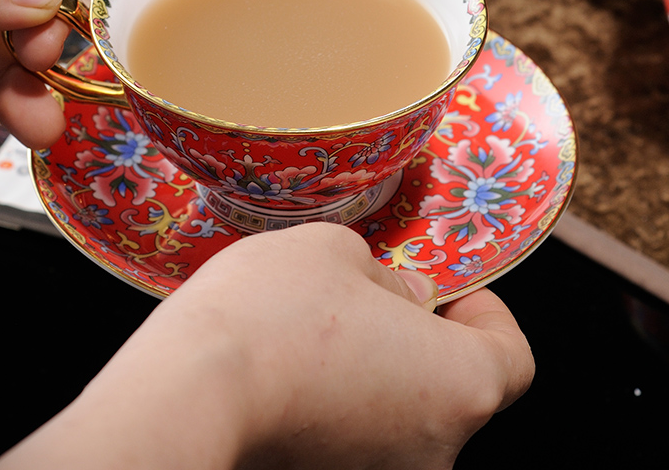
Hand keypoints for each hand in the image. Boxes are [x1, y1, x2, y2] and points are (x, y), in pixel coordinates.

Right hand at [0, 223, 533, 469]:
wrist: (190, 390)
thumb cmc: (273, 312)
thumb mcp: (337, 252)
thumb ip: (387, 274)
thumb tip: (404, 295)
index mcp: (459, 384)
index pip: (512, 357)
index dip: (487, 314)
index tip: (448, 290)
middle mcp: (434, 450)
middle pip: (448, 383)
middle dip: (414, 334)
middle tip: (364, 294)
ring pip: (396, 411)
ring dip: (372, 367)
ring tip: (312, 326)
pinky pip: (352, 435)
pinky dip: (336, 401)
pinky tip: (288, 365)